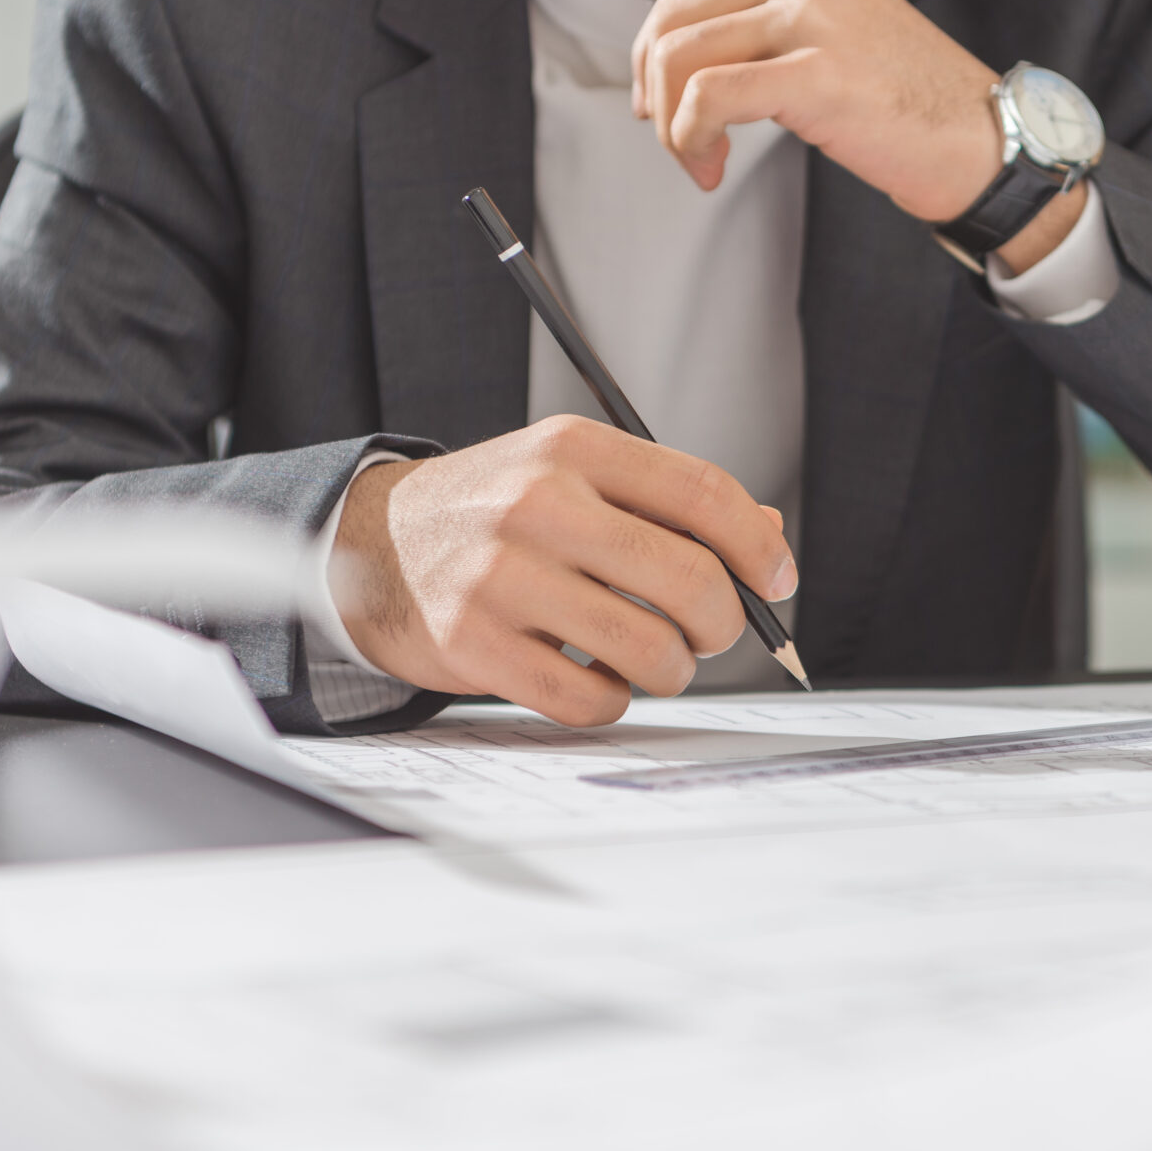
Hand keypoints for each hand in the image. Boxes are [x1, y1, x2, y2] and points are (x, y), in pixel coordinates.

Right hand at [330, 418, 796, 727]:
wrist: (375, 545)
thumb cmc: (497, 515)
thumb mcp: (572, 475)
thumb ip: (667, 502)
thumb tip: (770, 542)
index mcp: (573, 449)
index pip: (703, 493)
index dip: (759, 547)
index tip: (776, 582)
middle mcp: (537, 503)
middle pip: (690, 578)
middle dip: (721, 623)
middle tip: (708, 634)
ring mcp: (501, 575)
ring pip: (648, 649)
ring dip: (670, 670)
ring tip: (652, 659)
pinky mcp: (473, 643)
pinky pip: (588, 699)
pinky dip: (610, 701)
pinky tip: (595, 679)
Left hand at [632, 0, 1085, 269]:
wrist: (981, 139)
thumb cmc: (908, 101)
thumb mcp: (833, 33)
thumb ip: (770, 22)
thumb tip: (679, 54)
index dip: (656, 48)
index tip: (661, 102)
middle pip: (674, 16)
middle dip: (654, 87)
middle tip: (673, 139)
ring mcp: (812, 16)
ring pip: (681, 55)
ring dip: (671, 122)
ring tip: (699, 160)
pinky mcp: (817, 73)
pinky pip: (708, 95)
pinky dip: (690, 137)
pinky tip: (712, 167)